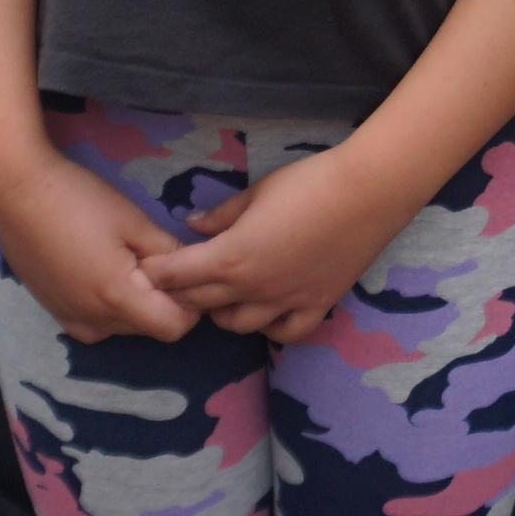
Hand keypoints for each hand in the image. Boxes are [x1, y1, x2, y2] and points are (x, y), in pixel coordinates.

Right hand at [0, 146, 193, 344]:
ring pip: (122, 328)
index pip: (173, 328)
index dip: (190, 306)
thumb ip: (168, 253)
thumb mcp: (133, 221)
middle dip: (163, 302)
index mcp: (116, 298)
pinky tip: (103, 273)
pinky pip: (95, 325)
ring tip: (128, 261)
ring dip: (136, 305)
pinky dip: (109, 309)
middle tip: (159, 260)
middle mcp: (93, 321)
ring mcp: (69, 319)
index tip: (189, 275)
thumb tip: (193, 270)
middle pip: (147, 328)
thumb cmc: (78, 200)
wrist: (15, 192)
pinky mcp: (54, 311)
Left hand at [150, 144, 413, 349]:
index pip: (178, 275)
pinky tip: (266, 310)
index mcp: (231, 257)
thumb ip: (220, 215)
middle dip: (180, 293)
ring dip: (221, 312)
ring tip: (221, 293)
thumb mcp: (255, 192)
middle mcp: (253, 288)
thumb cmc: (308, 183)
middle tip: (176, 279)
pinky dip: (270, 327)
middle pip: (200, 303)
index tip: (147, 268)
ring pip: (237, 325)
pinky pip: (285, 332)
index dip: (157, 273)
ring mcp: (285, 301)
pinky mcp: (317, 305)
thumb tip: (191, 226)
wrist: (367, 192)